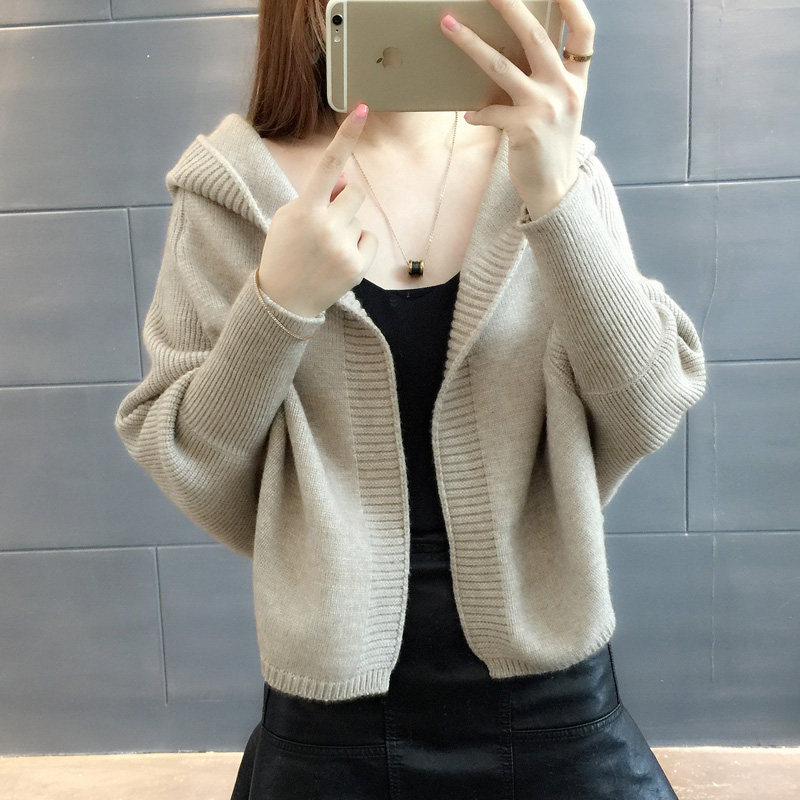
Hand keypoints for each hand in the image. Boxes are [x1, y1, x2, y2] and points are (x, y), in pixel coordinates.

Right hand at [258, 104, 378, 317]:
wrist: (284, 300)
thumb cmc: (285, 252)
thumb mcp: (288, 217)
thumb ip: (316, 196)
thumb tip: (343, 180)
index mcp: (304, 209)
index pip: (329, 164)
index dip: (346, 135)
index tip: (363, 108)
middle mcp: (326, 225)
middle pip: (354, 192)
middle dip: (344, 201)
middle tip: (326, 222)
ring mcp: (343, 247)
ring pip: (360, 217)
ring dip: (348, 226)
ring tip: (327, 248)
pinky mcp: (357, 267)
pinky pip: (369, 239)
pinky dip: (359, 246)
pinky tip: (340, 260)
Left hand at [439, 0, 595, 219]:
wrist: (555, 189)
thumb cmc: (553, 146)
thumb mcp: (563, 109)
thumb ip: (550, 81)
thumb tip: (515, 55)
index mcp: (577, 81)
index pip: (584, 33)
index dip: (573, 4)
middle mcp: (564, 89)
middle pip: (535, 37)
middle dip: (509, 7)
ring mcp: (545, 108)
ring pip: (501, 67)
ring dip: (471, 43)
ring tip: (448, 25)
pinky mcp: (525, 129)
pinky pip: (490, 111)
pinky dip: (478, 112)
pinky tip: (471, 115)